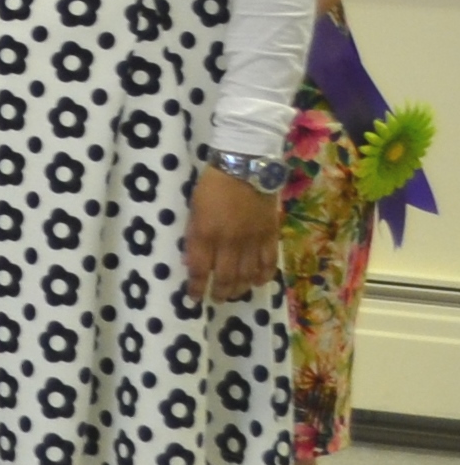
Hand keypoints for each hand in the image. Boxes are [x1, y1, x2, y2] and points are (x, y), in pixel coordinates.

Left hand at [183, 165, 283, 301]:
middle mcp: (229, 242)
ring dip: (239, 288)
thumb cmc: (213, 185)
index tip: (193, 297)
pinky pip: (268, 262)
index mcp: (205, 234)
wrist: (246, 165)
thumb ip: (194, 235)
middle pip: (225, 277)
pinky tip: (257, 282)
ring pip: (246, 274)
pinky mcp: (270, 234)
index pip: (198, 269)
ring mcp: (252, 240)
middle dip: (219, 292)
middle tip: (216, 299)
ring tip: (233, 294)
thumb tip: (193, 261)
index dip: (196, 287)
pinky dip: (263, 276)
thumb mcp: (193, 209)